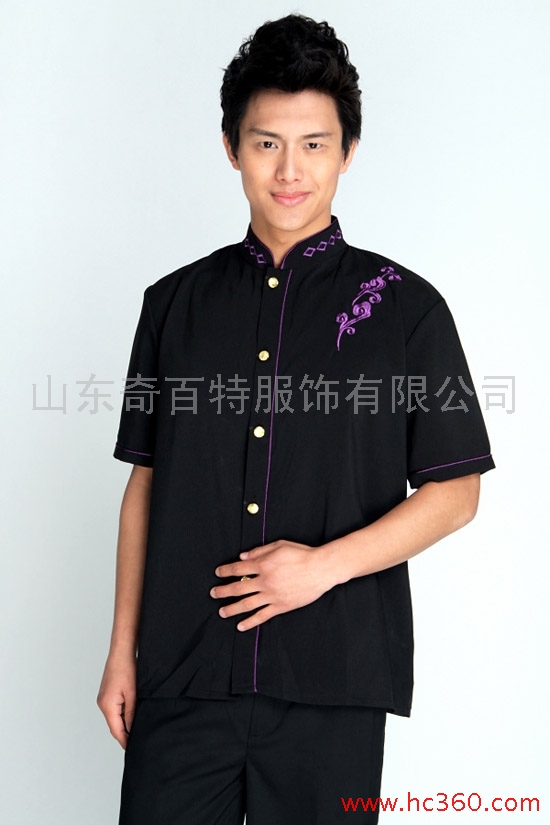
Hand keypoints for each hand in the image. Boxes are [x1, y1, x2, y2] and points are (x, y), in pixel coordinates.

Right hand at [96, 655, 136, 748]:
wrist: (121, 651)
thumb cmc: (127, 668)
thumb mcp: (133, 693)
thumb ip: (131, 713)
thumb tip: (132, 729)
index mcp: (107, 705)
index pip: (116, 730)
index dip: (124, 740)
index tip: (133, 749)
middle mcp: (102, 704)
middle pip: (114, 725)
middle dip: (124, 734)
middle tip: (137, 742)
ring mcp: (103, 699)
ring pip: (114, 718)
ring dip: (123, 724)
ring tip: (136, 730)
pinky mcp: (107, 694)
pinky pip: (114, 710)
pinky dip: (121, 715)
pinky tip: (131, 716)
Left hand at [210, 539, 335, 631]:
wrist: (320, 569)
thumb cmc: (301, 554)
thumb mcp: (279, 545)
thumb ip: (259, 551)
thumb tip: (242, 556)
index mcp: (263, 564)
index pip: (238, 569)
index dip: (225, 570)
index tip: (217, 573)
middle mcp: (264, 581)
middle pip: (238, 588)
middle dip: (223, 591)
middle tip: (213, 593)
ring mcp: (272, 595)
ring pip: (246, 604)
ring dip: (231, 608)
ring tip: (222, 611)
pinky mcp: (281, 606)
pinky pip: (262, 616)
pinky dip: (250, 622)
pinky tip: (240, 626)